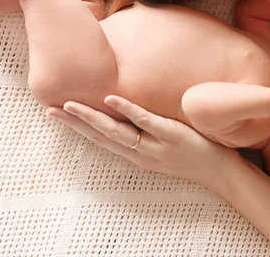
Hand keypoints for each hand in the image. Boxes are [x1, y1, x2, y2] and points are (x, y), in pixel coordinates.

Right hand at [46, 96, 239, 187]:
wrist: (220, 171)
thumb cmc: (190, 153)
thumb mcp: (160, 145)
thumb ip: (144, 130)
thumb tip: (128, 109)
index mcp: (135, 153)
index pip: (100, 139)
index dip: (77, 127)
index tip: (55, 114)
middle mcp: (139, 152)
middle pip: (100, 136)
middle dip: (74, 123)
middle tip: (50, 110)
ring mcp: (154, 144)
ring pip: (116, 131)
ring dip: (92, 117)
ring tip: (70, 105)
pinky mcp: (170, 135)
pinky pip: (146, 121)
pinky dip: (127, 110)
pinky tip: (112, 98)